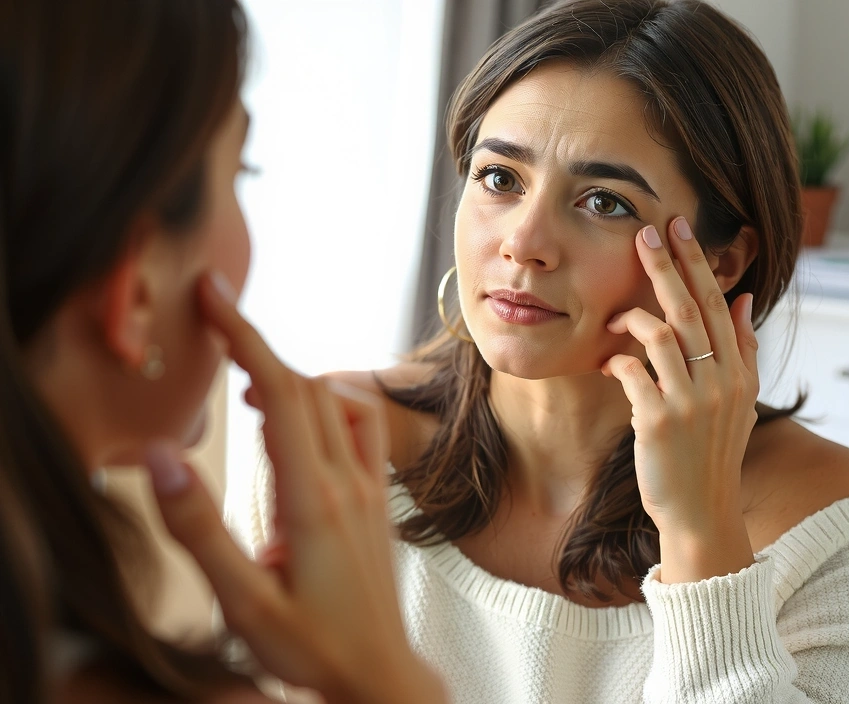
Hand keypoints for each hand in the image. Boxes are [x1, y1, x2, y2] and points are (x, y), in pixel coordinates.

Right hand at [143, 272, 445, 703]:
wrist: (377, 674)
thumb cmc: (311, 646)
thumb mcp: (243, 601)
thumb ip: (199, 529)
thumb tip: (164, 457)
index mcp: (314, 496)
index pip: (282, 392)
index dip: (246, 337)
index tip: (216, 296)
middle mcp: (347, 480)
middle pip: (306, 386)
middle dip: (258, 344)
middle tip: (215, 315)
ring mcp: (367, 487)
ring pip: (333, 402)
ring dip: (288, 377)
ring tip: (243, 375)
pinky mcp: (374, 498)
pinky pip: (354, 429)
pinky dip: (319, 406)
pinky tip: (290, 426)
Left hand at [603, 217, 758, 583]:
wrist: (701, 512)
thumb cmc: (712, 454)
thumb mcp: (740, 401)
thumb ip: (743, 349)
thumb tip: (742, 298)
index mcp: (739, 371)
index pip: (717, 302)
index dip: (697, 263)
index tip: (678, 228)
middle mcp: (720, 381)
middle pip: (690, 308)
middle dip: (665, 266)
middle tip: (644, 233)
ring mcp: (690, 401)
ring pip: (659, 334)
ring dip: (630, 318)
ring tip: (612, 320)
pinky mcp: (658, 421)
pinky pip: (631, 371)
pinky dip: (615, 360)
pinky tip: (607, 363)